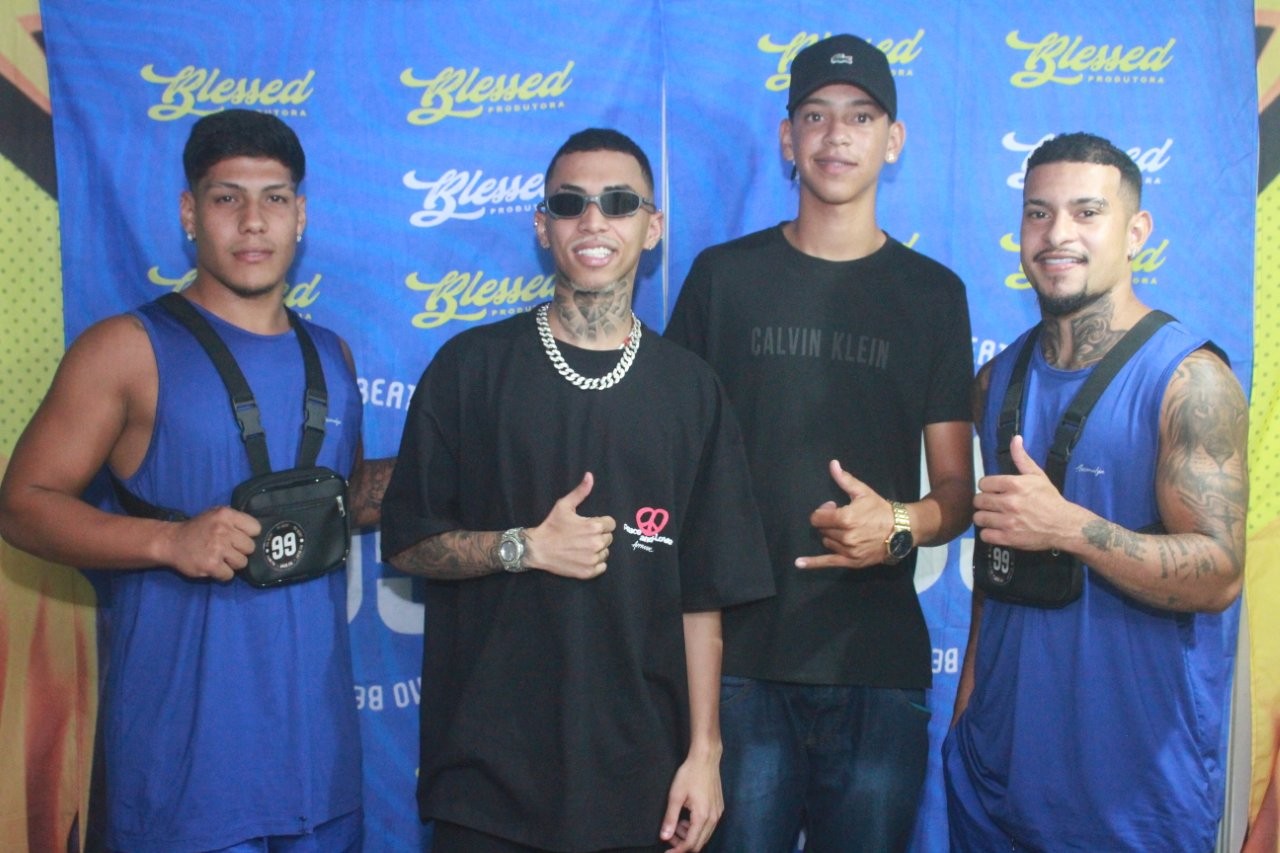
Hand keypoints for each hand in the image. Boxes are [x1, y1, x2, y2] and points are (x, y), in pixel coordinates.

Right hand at [159, 506, 260, 580]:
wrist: (171, 542)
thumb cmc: (197, 529)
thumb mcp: (215, 515)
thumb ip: (234, 520)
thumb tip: (257, 531)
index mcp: (226, 515)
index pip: (255, 528)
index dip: (248, 535)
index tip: (238, 538)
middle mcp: (223, 530)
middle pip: (250, 547)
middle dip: (240, 551)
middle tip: (227, 550)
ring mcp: (217, 548)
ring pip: (242, 562)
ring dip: (232, 564)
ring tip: (220, 558)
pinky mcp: (211, 564)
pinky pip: (229, 575)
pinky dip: (222, 574)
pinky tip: (213, 566)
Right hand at [523, 472, 615, 578]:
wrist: (537, 549)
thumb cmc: (551, 526)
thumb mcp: (564, 505)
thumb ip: (580, 492)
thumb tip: (590, 476)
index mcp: (594, 527)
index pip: (611, 524)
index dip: (601, 524)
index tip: (589, 526)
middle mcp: (596, 543)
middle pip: (609, 538)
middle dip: (599, 536)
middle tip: (583, 536)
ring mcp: (592, 559)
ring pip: (605, 552)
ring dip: (597, 550)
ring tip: (582, 547)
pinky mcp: (588, 572)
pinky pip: (602, 567)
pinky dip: (595, 563)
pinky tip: (584, 558)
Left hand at [659, 752, 722, 851]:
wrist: (706, 758)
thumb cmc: (689, 774)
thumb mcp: (676, 795)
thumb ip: (670, 818)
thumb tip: (664, 837)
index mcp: (702, 817)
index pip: (690, 844)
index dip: (678, 851)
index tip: (666, 852)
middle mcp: (713, 818)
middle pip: (699, 844)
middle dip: (683, 844)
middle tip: (669, 837)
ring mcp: (718, 814)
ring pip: (704, 836)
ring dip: (689, 836)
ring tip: (676, 825)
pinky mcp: (719, 808)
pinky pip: (708, 827)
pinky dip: (696, 828)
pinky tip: (686, 819)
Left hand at [795, 459, 892, 568]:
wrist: (901, 531)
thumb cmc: (880, 510)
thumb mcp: (863, 492)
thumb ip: (844, 479)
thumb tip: (832, 464)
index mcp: (846, 518)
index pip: (818, 517)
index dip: (823, 511)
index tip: (832, 507)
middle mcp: (845, 536)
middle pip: (822, 530)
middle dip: (828, 523)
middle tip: (843, 518)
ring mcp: (848, 551)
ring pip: (827, 542)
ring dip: (831, 536)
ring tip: (847, 531)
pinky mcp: (851, 562)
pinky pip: (828, 562)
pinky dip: (813, 563)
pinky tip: (799, 563)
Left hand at [973, 435, 1079, 551]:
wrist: (1064, 525)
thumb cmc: (1050, 499)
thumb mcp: (1038, 475)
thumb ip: (1022, 458)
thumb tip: (1015, 438)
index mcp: (1014, 484)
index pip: (983, 483)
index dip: (987, 487)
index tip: (993, 491)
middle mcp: (1009, 502)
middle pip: (978, 501)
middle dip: (983, 502)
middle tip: (991, 505)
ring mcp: (1008, 521)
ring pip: (979, 518)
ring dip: (983, 518)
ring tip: (992, 517)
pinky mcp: (1009, 538)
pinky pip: (985, 535)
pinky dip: (988, 533)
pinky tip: (996, 530)